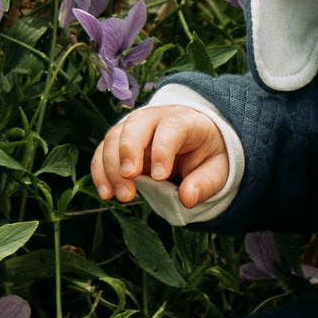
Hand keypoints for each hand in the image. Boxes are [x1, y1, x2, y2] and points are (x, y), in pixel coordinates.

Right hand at [91, 105, 228, 208]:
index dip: (162, 150)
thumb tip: (187, 199)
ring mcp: (135, 128)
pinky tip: (106, 194)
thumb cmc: (207, 155)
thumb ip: (205, 184)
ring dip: (112, 167)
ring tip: (123, 196)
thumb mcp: (217, 169)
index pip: (171, 128)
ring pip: (114, 137)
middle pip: (136, 124)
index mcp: (186, 121)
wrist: (195, 142)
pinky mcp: (120, 141)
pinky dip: (100, 172)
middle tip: (130, 179)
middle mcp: (157, 118)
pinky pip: (103, 151)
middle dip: (129, 150)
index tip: (159, 177)